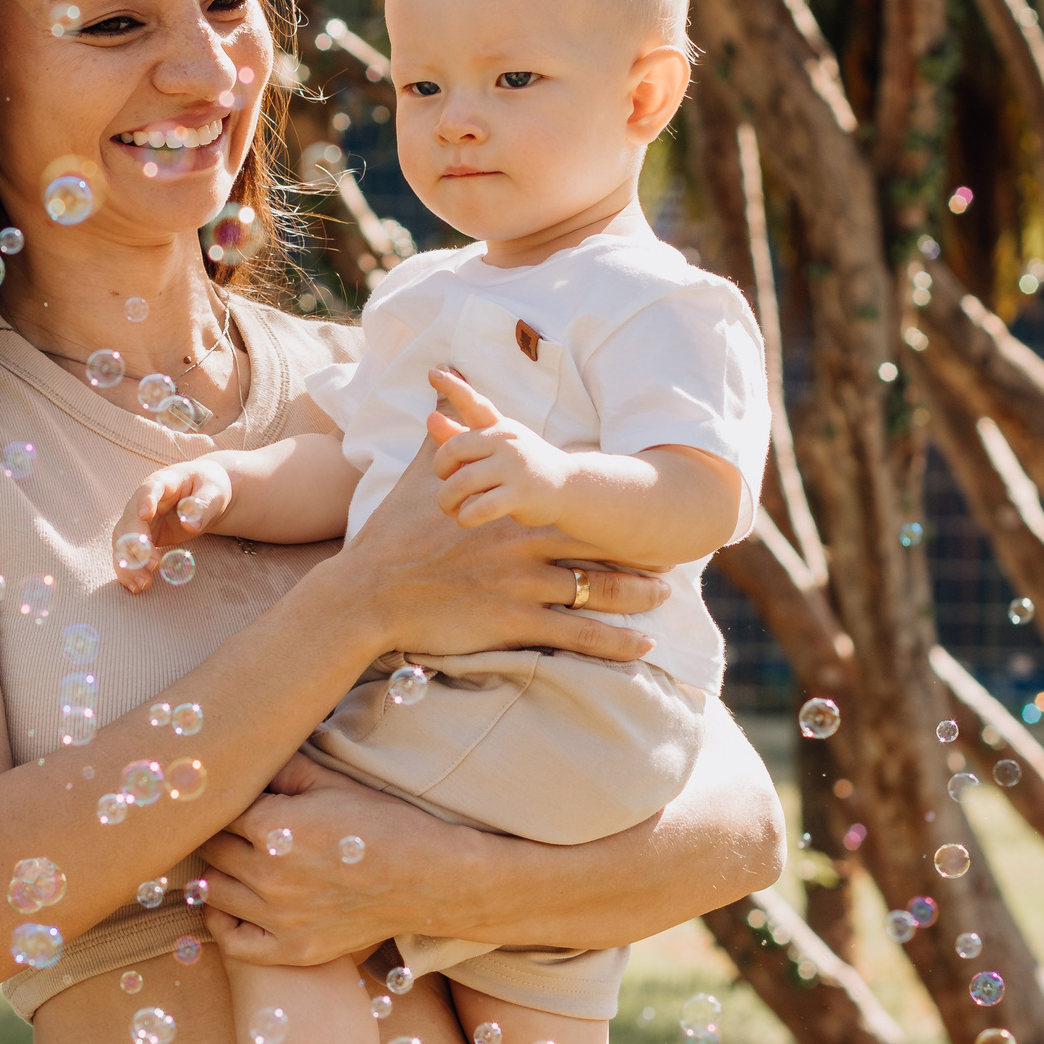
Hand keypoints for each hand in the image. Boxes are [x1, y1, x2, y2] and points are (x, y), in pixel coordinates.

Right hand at [114, 456, 236, 592]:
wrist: (203, 497)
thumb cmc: (209, 489)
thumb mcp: (214, 493)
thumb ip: (203, 505)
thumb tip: (190, 524)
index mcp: (162, 483)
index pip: (148, 489)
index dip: (144, 500)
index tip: (145, 514)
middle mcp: (142, 502)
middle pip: (130, 521)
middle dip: (137, 544)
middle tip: (154, 565)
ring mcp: (138, 522)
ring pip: (122, 542)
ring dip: (129, 563)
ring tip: (144, 584)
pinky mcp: (139, 540)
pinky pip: (127, 555)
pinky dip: (129, 572)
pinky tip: (136, 588)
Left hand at [198, 756, 463, 966]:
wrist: (430, 877)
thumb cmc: (383, 823)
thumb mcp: (331, 781)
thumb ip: (281, 769)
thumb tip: (244, 761)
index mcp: (274, 827)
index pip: (218, 811)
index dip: (224, 801)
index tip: (231, 798)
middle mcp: (269, 875)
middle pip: (210, 850)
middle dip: (217, 833)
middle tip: (233, 826)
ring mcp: (279, 919)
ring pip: (212, 892)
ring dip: (216, 873)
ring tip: (233, 859)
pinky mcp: (293, 950)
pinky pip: (232, 943)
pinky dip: (220, 924)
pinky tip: (228, 905)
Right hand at [330, 430, 666, 661]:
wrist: (370, 592)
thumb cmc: (392, 534)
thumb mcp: (418, 478)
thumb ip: (441, 439)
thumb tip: (438, 397)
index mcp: (511, 510)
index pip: (574, 505)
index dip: (611, 508)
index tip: (639, 510)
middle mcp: (526, 544)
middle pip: (598, 545)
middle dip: (638, 549)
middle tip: (673, 553)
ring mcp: (523, 585)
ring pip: (598, 589)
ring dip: (638, 594)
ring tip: (665, 596)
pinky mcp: (515, 622)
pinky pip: (578, 635)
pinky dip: (615, 643)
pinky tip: (643, 647)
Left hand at [424, 368, 569, 526]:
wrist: (567, 486)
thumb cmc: (521, 464)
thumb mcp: (494, 446)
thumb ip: (461, 435)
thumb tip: (430, 417)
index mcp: (498, 428)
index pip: (474, 403)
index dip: (453, 388)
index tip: (432, 372)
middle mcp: (506, 442)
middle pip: (453, 451)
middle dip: (441, 471)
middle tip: (445, 484)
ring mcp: (514, 468)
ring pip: (461, 483)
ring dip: (447, 501)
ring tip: (450, 508)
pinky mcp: (520, 495)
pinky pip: (480, 508)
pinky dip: (465, 517)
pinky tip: (464, 519)